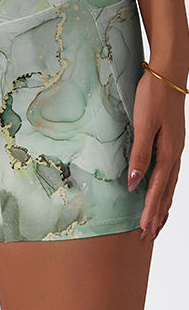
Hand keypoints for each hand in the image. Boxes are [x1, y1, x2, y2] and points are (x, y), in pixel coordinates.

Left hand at [127, 68, 185, 240]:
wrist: (167, 74)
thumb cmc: (153, 97)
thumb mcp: (144, 125)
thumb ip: (139, 154)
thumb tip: (133, 183)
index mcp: (168, 152)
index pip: (157, 189)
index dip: (150, 210)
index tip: (144, 230)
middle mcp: (174, 154)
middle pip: (166, 192)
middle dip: (158, 215)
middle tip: (150, 236)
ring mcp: (175, 148)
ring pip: (170, 184)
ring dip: (163, 204)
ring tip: (158, 222)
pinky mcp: (172, 141)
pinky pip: (170, 173)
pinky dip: (166, 188)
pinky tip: (162, 191)